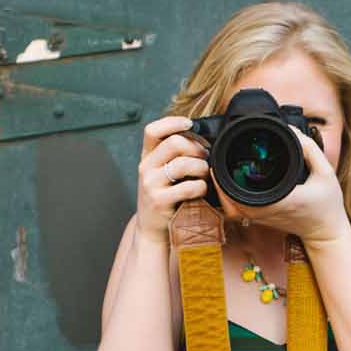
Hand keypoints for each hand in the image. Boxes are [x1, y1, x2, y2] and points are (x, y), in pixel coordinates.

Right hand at [135, 116, 211, 244]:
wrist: (151, 227)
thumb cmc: (163, 196)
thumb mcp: (161, 173)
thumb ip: (173, 155)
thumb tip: (202, 138)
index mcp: (146, 156)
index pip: (152, 130)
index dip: (172, 122)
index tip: (190, 124)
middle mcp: (145, 168)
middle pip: (174, 143)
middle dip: (196, 147)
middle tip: (205, 156)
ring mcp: (151, 184)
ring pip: (183, 163)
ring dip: (201, 167)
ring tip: (204, 174)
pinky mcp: (160, 201)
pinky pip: (189, 187)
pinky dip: (201, 187)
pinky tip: (201, 190)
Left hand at [211, 125, 350, 245]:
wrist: (326, 232)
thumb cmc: (328, 204)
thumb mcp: (326, 173)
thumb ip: (310, 150)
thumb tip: (292, 131)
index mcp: (281, 200)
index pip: (244, 190)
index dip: (227, 175)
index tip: (222, 159)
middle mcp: (267, 211)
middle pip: (229, 200)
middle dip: (219, 179)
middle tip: (216, 160)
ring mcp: (261, 219)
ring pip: (229, 208)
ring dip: (221, 190)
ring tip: (219, 170)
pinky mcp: (260, 221)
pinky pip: (236, 213)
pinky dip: (227, 200)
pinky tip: (228, 184)